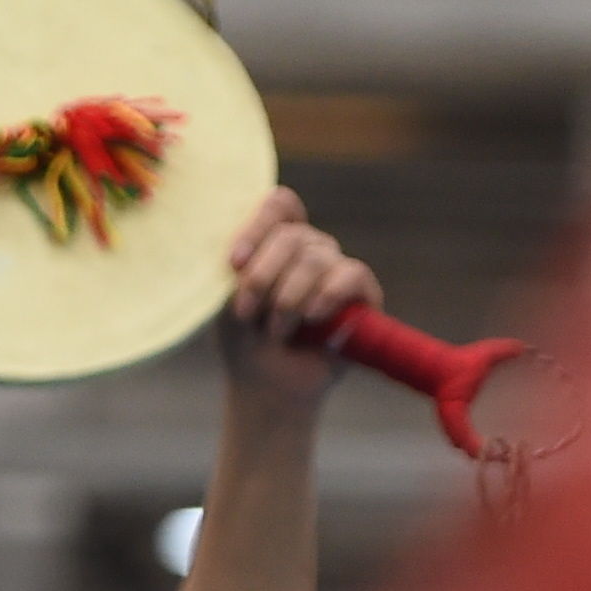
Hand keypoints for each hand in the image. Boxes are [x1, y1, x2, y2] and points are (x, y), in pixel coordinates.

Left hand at [214, 187, 380, 413]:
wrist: (269, 386)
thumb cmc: (245, 340)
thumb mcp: (227, 301)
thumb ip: (240, 268)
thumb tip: (247, 250)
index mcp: (276, 241)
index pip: (279, 204)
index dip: (257, 226)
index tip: (234, 263)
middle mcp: (309, 248)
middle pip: (292, 235)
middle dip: (262, 277)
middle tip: (246, 313)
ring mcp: (336, 268)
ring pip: (316, 258)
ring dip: (287, 299)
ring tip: (276, 330)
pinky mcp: (363, 293)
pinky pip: (351, 274)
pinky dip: (327, 294)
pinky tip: (312, 316)